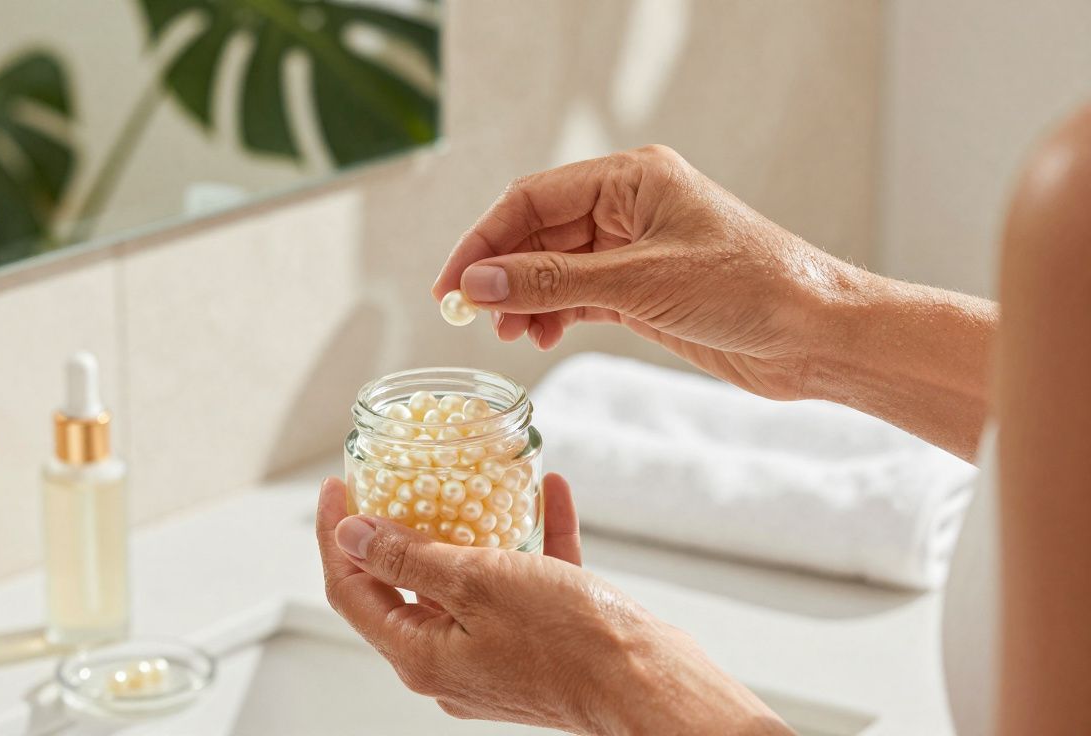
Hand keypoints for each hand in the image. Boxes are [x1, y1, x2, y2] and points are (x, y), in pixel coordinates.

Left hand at [316, 474, 790, 734]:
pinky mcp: (539, 644)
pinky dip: (529, 541)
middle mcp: (451, 661)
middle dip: (398, 528)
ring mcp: (495, 654)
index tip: (339, 486)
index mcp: (421, 655)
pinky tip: (549, 494)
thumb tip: (353, 536)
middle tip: (396, 479)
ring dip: (468, 530)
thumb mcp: (477, 582)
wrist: (649, 685)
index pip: (352, 590)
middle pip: (403, 586)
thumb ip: (409, 558)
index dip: (338, 535)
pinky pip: (523, 582)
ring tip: (468, 482)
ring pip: (465, 583)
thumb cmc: (568, 642)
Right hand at [432, 145, 870, 400]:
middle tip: (471, 315)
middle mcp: (630, 206)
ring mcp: (637, 249)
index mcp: (632, 178)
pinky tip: (540, 335)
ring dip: (525, 298)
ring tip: (509, 332)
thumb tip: (478, 281)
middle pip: (539, 233)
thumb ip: (553, 282)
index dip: (484, 240)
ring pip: (556, 268)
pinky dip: (554, 314)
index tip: (450, 284)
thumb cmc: (750, 289)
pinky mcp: (645, 290)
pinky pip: (580, 295)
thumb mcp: (640, 284)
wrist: (816, 336)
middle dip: (502, 274)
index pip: (532, 199)